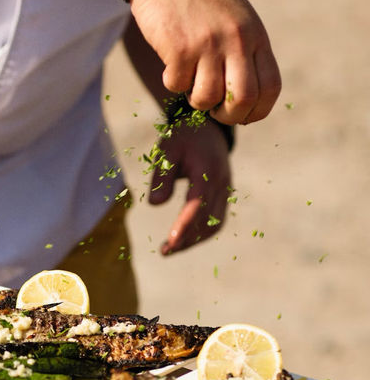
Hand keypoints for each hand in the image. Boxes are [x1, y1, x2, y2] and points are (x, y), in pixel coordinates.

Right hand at [131, 0, 281, 125]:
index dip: (257, 111)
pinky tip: (170, 63)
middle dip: (228, 116)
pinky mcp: (179, 48)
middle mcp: (236, 40)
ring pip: (207, 98)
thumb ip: (244, 52)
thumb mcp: (235, 19)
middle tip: (215, 110)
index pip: (270, 87)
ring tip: (189, 82)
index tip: (242, 115)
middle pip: (243, 100)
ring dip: (196, 100)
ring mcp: (208, 44)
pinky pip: (177, 86)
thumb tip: (243, 101)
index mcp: (255, 35)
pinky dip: (171, 82)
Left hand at [149, 117, 231, 254]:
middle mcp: (220, 182)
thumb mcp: (167, 150)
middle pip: (207, 219)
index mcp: (207, 169)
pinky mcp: (224, 196)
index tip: (171, 240)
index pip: (197, 203)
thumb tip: (155, 205)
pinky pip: (216, 221)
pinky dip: (201, 233)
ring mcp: (225, 190)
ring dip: (194, 240)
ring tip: (170, 249)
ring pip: (214, 224)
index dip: (185, 223)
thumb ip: (162, 177)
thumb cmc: (183, 138)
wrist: (208, 128)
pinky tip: (184, 240)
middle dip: (187, 238)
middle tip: (164, 251)